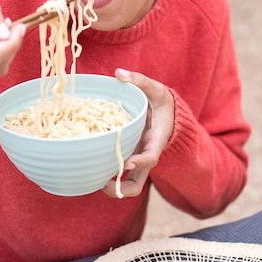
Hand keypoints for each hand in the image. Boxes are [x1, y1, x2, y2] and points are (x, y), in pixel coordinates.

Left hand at [102, 67, 174, 197]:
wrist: (169, 114)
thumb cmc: (162, 102)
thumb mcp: (155, 89)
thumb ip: (139, 80)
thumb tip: (119, 73)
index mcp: (156, 139)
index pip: (151, 157)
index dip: (139, 162)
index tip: (125, 164)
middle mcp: (147, 154)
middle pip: (138, 182)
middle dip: (121, 188)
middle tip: (102, 182)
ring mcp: (138, 159)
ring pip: (129, 184)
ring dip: (114, 187)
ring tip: (93, 179)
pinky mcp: (131, 157)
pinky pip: (121, 173)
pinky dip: (109, 174)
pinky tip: (92, 165)